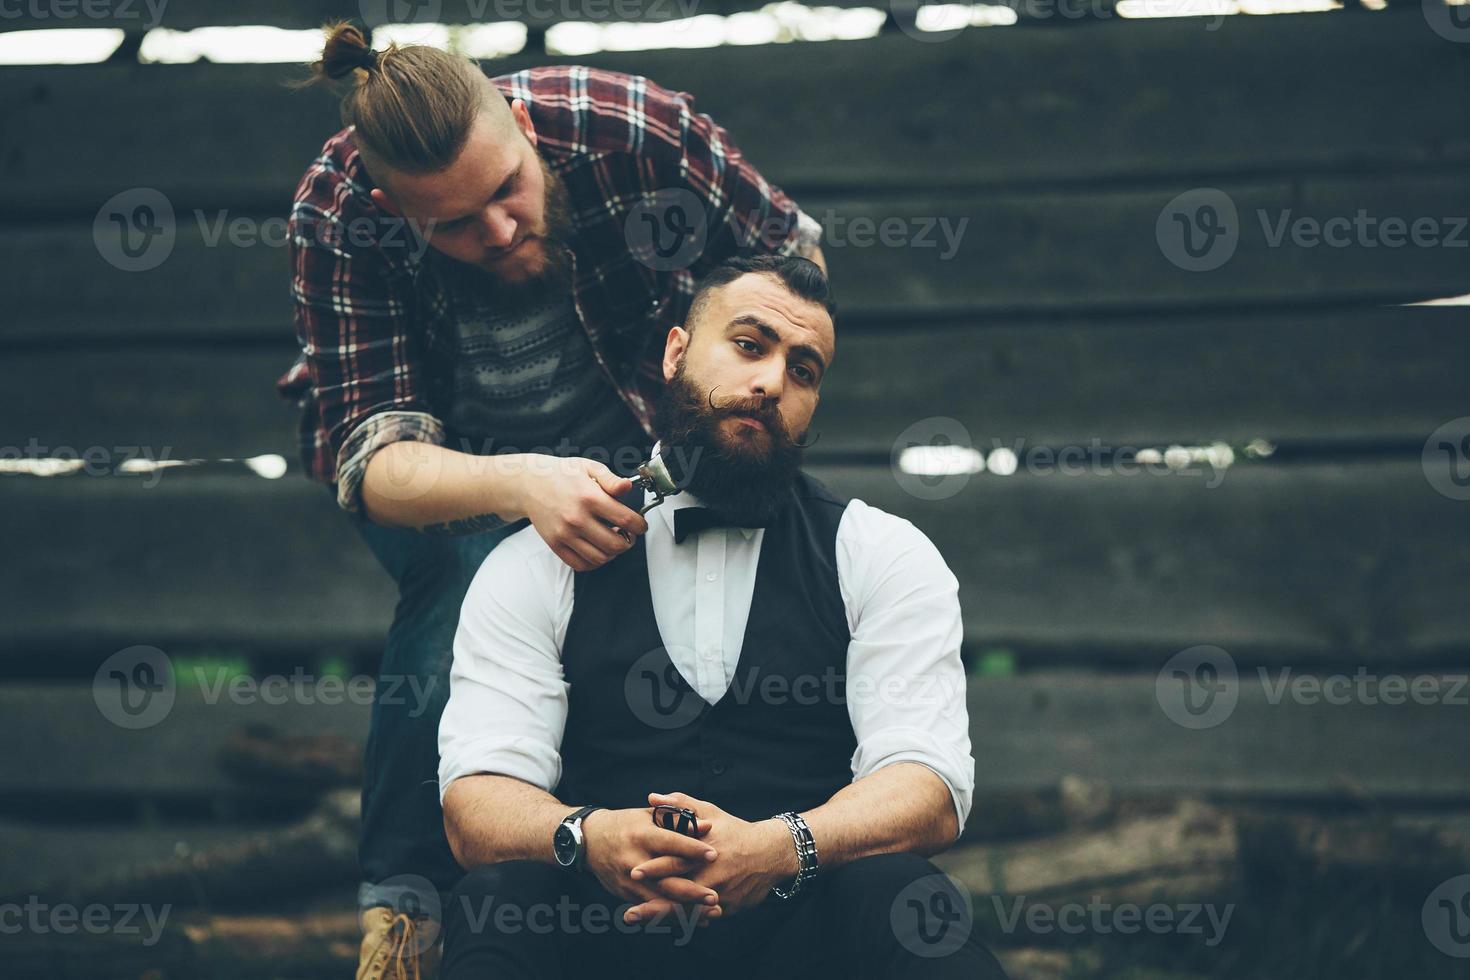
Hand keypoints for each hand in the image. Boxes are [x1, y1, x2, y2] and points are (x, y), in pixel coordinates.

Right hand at [518, 456, 648, 570]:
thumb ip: (611, 479)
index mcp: (589, 497)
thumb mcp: (589, 467)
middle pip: (615, 544)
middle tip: (628, 534)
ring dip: (612, 553)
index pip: (625, 520)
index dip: (640, 526)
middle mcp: (577, 518)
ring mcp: (565, 534)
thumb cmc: (561, 474)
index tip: (641, 525)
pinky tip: (598, 550)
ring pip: (599, 558)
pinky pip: (580, 564)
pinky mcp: (555, 544)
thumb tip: (627, 488)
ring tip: (612, 540)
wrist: (529, 483)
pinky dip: (594, 562)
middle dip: (628, 542)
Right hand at [580, 807, 722, 926]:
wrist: (590, 842)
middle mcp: (634, 861)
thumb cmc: (626, 824)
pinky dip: (674, 917)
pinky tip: (694, 920)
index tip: (714, 855)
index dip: (692, 849)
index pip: (670, 843)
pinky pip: (652, 910)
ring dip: (686, 910)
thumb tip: (708, 826)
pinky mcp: (626, 896)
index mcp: (641, 836)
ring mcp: (628, 882)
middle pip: (665, 879)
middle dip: (691, 891)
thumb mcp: (648, 815)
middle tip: (714, 896)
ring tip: (711, 913)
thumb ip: (678, 820)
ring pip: (660, 900)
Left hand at [627, 792, 798, 920]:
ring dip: (661, 918)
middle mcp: (711, 875)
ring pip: (688, 912)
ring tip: (638, 921)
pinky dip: (682, 922)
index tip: (632, 873)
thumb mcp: (710, 812)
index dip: (654, 868)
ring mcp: (719, 894)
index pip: (676, 860)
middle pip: (678, 894)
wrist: (771, 854)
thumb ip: (680, 805)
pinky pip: (701, 918)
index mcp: (704, 850)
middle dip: (652, 905)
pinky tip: (663, 926)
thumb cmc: (735, 831)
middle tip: (628, 913)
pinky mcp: (727, 908)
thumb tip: (652, 798)